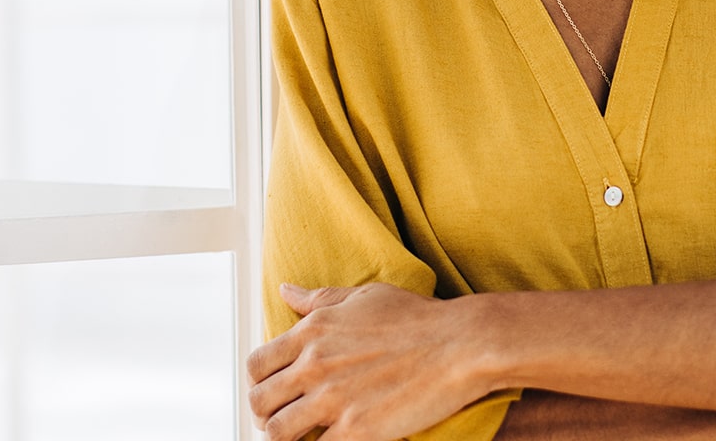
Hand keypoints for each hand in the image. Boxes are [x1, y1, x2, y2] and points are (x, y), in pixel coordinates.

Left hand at [246, 282, 480, 440]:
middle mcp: (315, 364)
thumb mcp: (364, 297)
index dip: (258, 382)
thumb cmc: (417, 318)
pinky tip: (334, 440)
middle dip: (266, 414)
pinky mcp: (356, 430)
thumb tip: (285, 290)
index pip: (256, 364)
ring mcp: (333, 399)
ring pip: (277, 433)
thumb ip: (319, 299)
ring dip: (285, 438)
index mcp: (313, 331)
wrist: (459, 345)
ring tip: (303, 435)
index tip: (273, 390)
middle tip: (285, 418)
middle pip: (258, 402)